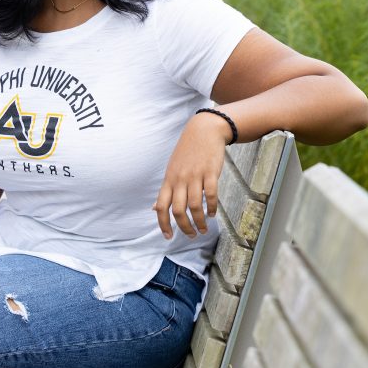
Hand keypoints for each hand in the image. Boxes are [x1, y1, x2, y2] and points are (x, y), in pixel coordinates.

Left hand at [153, 113, 232, 238]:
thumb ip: (165, 190)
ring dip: (199, 222)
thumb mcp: (171, 169)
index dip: (163, 224)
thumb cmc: (187, 152)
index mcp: (169, 180)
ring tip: (204, 229)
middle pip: (178, 210)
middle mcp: (179, 179)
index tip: (168, 237)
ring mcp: (195, 176)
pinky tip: (212, 214)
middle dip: (184, 227)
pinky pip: (210, 195)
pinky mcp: (210, 172)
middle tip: (191, 235)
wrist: (203, 130)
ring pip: (195, 206)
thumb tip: (154, 208)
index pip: (161, 206)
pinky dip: (212, 208)